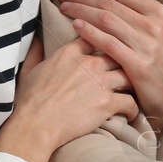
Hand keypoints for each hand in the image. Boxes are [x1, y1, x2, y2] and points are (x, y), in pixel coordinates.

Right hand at [0, 36, 137, 161]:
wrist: (34, 125)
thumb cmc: (29, 101)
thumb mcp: (28, 70)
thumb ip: (36, 51)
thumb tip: (35, 37)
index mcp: (70, 53)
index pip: (98, 35)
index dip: (106, 41)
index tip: (111, 49)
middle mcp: (89, 63)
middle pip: (118, 53)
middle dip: (125, 62)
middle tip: (130, 71)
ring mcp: (100, 82)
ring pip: (129, 75)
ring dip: (132, 84)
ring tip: (134, 91)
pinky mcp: (107, 102)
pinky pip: (131, 101)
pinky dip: (134, 108)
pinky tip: (131, 113)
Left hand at [55, 0, 162, 132]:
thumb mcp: (159, 25)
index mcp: (160, 12)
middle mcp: (156, 25)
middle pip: (110, 4)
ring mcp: (149, 45)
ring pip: (107, 20)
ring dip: (81, 11)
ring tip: (64, 7)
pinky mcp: (140, 66)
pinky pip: (109, 44)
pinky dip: (91, 33)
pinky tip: (76, 26)